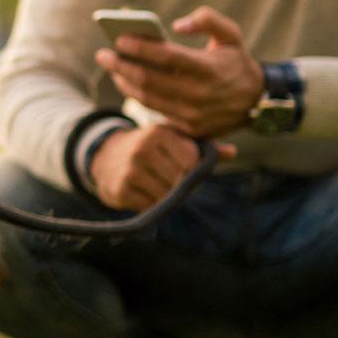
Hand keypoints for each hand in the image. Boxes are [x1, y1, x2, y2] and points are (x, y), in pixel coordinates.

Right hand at [90, 123, 236, 210]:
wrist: (105, 157)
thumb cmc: (150, 147)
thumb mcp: (172, 139)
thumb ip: (203, 146)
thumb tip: (232, 152)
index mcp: (159, 132)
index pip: (191, 161)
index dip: (192, 169)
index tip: (183, 167)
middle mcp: (143, 148)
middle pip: (180, 180)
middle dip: (180, 185)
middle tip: (170, 180)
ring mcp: (130, 170)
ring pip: (166, 195)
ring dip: (166, 196)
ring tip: (156, 185)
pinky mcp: (121, 189)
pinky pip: (150, 205)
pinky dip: (151, 204)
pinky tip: (143, 192)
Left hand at [97, 5, 263, 138]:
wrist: (255, 102)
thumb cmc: (236, 62)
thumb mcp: (231, 35)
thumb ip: (208, 20)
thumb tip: (177, 25)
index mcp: (209, 69)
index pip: (166, 57)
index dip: (140, 48)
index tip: (119, 39)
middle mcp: (199, 94)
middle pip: (148, 80)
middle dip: (120, 65)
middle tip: (103, 54)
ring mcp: (192, 114)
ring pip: (146, 98)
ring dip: (124, 82)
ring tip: (112, 67)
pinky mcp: (188, 128)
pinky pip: (154, 111)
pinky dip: (136, 96)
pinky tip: (126, 82)